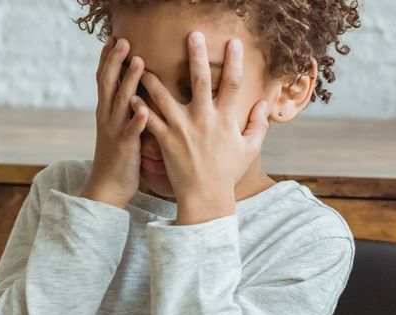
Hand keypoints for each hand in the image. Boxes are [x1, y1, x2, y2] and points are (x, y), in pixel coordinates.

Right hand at [80, 37, 147, 208]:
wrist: (107, 188)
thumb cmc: (118, 157)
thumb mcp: (118, 128)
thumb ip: (125, 109)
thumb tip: (136, 90)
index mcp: (105, 111)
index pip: (104, 79)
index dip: (108, 58)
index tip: (114, 37)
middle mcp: (107, 117)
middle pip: (108, 83)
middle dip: (116, 60)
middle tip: (124, 40)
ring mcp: (114, 131)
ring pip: (120, 101)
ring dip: (129, 81)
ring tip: (139, 62)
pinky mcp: (124, 147)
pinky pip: (131, 131)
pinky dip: (137, 118)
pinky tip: (144, 108)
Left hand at [129, 31, 269, 222]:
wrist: (205, 197)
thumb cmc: (227, 173)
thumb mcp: (249, 149)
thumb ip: (258, 125)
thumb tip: (264, 104)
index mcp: (225, 119)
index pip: (234, 84)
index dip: (235, 61)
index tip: (233, 42)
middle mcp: (204, 119)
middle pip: (201, 80)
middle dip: (197, 55)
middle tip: (192, 35)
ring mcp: (183, 129)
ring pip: (166, 96)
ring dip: (153, 78)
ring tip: (142, 62)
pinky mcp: (165, 140)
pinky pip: (150, 120)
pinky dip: (140, 108)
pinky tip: (131, 96)